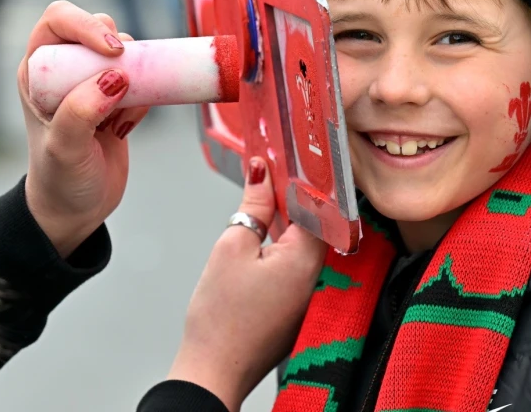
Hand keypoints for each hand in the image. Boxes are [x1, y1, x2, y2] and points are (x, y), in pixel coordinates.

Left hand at [17, 1, 149, 257]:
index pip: (59, 19)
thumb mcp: (63, 149)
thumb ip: (81, 111)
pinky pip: (143, 77)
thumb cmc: (59, 180)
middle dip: (119, 48)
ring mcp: (92, 81)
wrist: (78, 209)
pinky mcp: (119, 97)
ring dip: (135, 74)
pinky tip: (126, 127)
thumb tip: (115, 77)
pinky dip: (146, 94)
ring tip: (123, 114)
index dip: (87, 24)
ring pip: (125, 51)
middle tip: (126, 80)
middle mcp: (64, 69)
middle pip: (97, 27)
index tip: (114, 50)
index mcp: (38, 70)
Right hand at [167, 158, 326, 411]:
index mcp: (307, 259)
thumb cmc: (220, 317)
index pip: (314, 204)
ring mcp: (308, 294)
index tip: (281, 159)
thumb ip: (253, 205)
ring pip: (303, 242)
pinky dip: (282, 244)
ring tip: (260, 198)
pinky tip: (263, 234)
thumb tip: (262, 174)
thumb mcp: (232, 245)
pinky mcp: (296, 306)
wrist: (213, 371)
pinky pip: (296, 264)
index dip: (297, 179)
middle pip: (310, 222)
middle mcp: (316, 277)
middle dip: (290, 197)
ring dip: (285, 220)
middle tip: (267, 173)